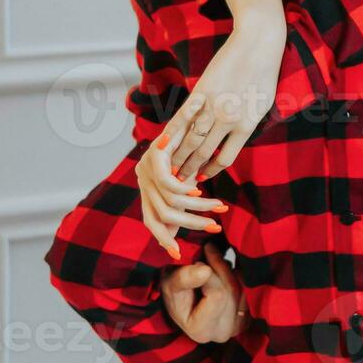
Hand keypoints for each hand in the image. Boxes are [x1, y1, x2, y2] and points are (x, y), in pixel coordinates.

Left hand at [136, 129, 227, 259]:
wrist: (197, 107)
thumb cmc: (196, 143)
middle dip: (190, 225)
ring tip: (219, 207)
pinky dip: (185, 191)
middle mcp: (142, 179)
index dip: (162, 238)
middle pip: (160, 217)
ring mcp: (145, 168)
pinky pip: (168, 184)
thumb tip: (179, 230)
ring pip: (169, 202)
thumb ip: (185, 197)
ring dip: (197, 208)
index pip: (150, 220)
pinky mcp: (153, 156)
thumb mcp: (190, 174)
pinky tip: (201, 189)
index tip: (176, 254)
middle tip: (215, 226)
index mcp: (148, 187)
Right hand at [161, 242, 248, 343]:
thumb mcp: (170, 284)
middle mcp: (223, 333)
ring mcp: (240, 325)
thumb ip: (183, 279)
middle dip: (222, 267)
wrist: (186, 297)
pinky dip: (242, 275)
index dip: (210, 272)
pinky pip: (253, 287)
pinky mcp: (251, 315)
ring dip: (232, 270)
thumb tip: (204, 271)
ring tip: (216, 264)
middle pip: (233, 290)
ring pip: (245, 287)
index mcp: (201, 331)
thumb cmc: (176, 291)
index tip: (200, 259)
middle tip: (210, 252)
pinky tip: (229, 271)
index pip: (217, 295)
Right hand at [164, 0, 286, 182]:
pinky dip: (172, 134)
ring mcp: (213, 105)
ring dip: (176, 157)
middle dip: (188, 170)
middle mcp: (229, 118)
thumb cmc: (264, 74)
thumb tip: (232, 142)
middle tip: (176, 182)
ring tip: (167, 169)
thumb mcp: (262, 104)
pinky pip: (182, 118)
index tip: (201, 179)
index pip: (224, 158)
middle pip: (202, 152)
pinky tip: (164, 145)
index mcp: (247, 124)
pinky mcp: (201, 92)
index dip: (210, 171)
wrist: (257, 43)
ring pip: (190, 139)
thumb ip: (246, 124)